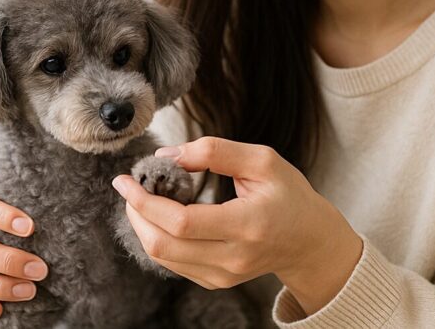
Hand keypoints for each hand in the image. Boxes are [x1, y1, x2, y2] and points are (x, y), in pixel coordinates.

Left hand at [111, 137, 363, 315]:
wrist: (309, 241)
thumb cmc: (288, 195)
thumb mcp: (262, 161)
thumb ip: (215, 152)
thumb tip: (167, 155)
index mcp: (247, 225)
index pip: (181, 222)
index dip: (145, 200)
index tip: (126, 178)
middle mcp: (233, 258)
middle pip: (163, 244)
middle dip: (136, 212)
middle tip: (129, 185)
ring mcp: (223, 276)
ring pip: (162, 257)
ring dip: (142, 225)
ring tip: (142, 196)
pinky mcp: (216, 282)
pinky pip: (173, 263)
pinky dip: (157, 237)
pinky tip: (159, 215)